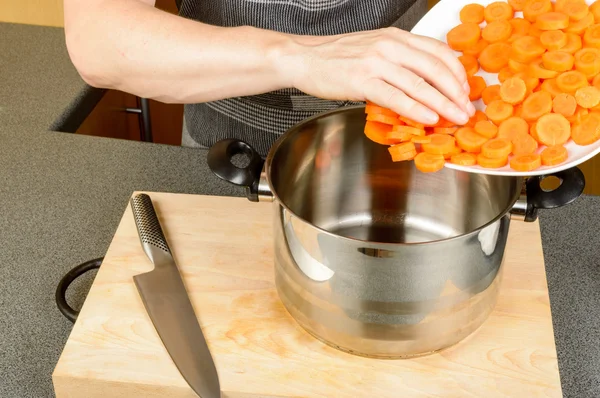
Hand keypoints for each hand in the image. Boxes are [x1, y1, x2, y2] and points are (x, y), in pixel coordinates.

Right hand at [284, 27, 475, 125]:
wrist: (304, 58)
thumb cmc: (336, 57)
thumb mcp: (374, 48)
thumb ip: (398, 61)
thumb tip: (423, 84)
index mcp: (396, 37)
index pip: (438, 52)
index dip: (457, 73)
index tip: (465, 91)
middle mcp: (390, 46)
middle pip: (435, 69)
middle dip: (456, 93)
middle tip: (467, 110)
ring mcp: (376, 62)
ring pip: (420, 84)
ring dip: (443, 104)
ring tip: (456, 119)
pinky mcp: (362, 81)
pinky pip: (396, 97)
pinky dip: (416, 109)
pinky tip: (429, 119)